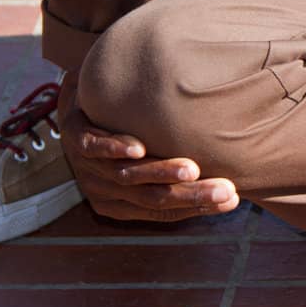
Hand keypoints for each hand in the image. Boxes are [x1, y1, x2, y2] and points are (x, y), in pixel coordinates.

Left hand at [57, 74, 240, 221]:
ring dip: (158, 172)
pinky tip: (138, 147)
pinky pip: (90, 146)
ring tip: (191, 170)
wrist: (81, 95)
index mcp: (122, 202)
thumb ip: (178, 171)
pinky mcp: (73, 133)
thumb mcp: (150, 156)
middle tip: (224, 190)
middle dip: (189, 195)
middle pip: (149, 198)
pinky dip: (113, 148)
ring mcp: (86, 163)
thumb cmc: (125, 130)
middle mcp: (104, 187)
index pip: (163, 211)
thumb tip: (231, 176)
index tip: (232, 199)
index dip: (198, 207)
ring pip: (124, 175)